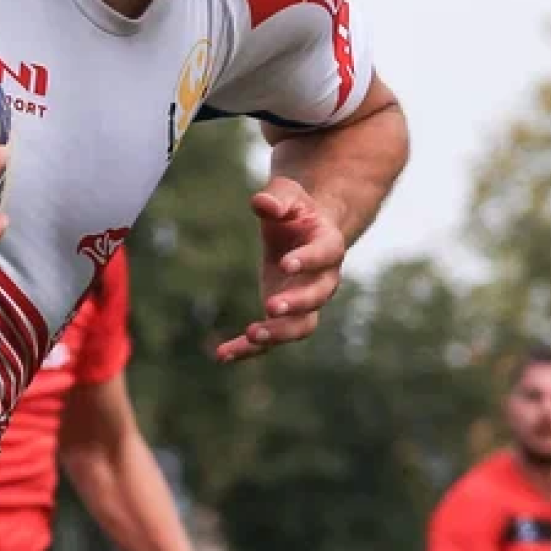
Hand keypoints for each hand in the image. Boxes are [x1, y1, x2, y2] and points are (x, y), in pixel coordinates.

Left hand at [215, 176, 345, 362]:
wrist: (305, 231)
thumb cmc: (295, 211)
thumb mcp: (287, 195)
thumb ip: (277, 199)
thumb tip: (261, 203)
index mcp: (328, 245)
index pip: (324, 255)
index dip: (307, 260)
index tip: (286, 263)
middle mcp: (324, 279)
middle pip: (317, 296)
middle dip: (296, 303)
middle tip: (271, 306)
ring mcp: (306, 302)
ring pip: (301, 326)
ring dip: (279, 333)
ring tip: (251, 334)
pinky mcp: (284, 316)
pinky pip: (272, 338)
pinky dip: (248, 349)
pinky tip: (222, 355)